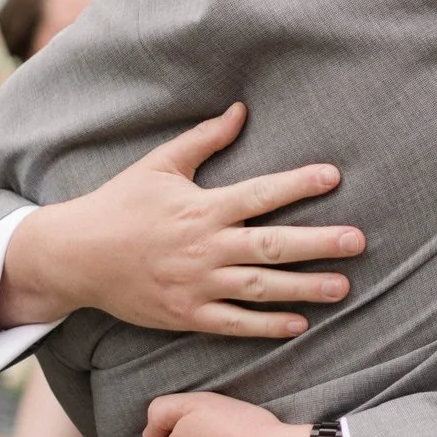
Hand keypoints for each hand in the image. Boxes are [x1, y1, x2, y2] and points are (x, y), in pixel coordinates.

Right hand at [0, 104, 362, 337]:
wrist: (77, 256)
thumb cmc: (120, 203)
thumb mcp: (159, 164)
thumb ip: (205, 140)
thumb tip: (241, 110)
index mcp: (202, 207)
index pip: (260, 193)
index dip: (298, 184)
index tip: (333, 177)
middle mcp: (205, 247)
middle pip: (272, 245)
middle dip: (319, 243)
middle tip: (359, 241)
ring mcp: (197, 284)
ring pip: (261, 289)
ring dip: (305, 288)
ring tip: (343, 286)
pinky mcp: (187, 315)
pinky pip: (234, 324)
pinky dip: (266, 326)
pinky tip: (299, 324)